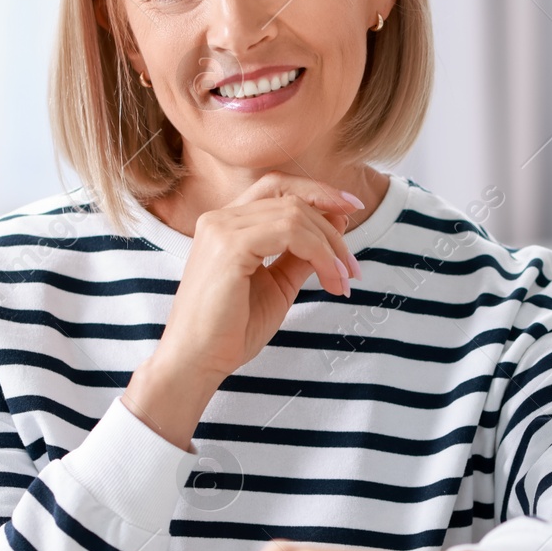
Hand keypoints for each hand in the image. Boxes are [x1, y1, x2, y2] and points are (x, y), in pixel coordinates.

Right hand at [121, 172, 362, 447]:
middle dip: (332, 229)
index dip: (318, 191)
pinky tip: (330, 281)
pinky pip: (292, 234)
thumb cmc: (232, 330)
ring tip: (343, 280)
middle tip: (353, 268)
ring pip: (296, 215)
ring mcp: (221, 228)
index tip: (352, 208)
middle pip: (292, 199)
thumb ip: (301, 253)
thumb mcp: (278, 284)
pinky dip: (321, 255)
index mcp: (226, 223)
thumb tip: (336, 224)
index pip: (278, 188)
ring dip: (331, 248)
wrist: (197, 362)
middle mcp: (220, 218)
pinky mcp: (229, 247)